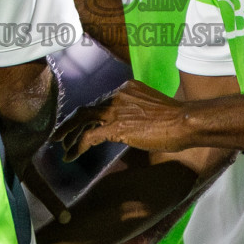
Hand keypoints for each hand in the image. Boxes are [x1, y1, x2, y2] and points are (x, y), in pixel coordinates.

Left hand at [56, 81, 188, 159]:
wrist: (184, 122)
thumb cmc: (175, 121)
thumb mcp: (152, 109)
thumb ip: (137, 111)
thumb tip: (132, 125)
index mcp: (126, 88)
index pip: (100, 102)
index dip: (87, 116)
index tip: (80, 127)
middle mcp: (118, 95)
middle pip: (87, 108)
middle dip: (70, 123)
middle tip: (59, 135)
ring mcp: (116, 110)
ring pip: (83, 119)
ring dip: (68, 133)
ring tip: (60, 146)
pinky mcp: (116, 126)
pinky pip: (89, 136)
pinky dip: (78, 146)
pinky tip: (72, 155)